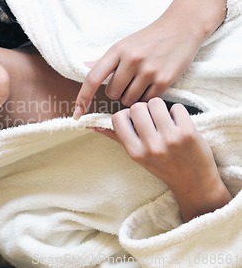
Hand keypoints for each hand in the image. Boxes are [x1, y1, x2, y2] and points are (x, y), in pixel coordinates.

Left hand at [73, 0, 226, 119]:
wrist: (182, 27)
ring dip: (132, 97)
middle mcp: (131, 60)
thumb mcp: (124, 44)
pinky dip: (147, 97)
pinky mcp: (164, 79)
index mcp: (117, 50)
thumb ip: (107, 60)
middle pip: (112, 93)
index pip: (93, 78)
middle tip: (129, 81)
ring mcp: (148, 70)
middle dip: (117, 92)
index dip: (83, 98)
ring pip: (128, 99)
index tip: (77, 112)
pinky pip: (146, 100)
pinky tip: (152, 85)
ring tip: (141, 82)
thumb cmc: (149, 38)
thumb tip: (84, 68)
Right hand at [95, 98, 231, 221]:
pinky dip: (177, 112)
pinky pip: (176, 107)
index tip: (135, 121)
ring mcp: (170, 139)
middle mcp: (151, 146)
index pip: (118, 118)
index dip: (126, 115)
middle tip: (151, 118)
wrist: (194, 182)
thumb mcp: (137, 155)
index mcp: (135, 152)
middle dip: (144, 108)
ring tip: (164, 119)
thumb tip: (92, 125)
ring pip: (155, 103)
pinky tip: (179, 122)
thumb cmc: (163, 166)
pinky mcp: (188, 133)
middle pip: (137, 107)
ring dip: (160, 107)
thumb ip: (118, 137)